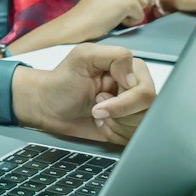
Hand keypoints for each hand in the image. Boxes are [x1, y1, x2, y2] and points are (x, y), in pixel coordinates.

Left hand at [15, 43, 154, 145]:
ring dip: (115, 125)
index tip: (98, 99)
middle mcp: (136, 88)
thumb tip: (133, 78)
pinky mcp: (128, 127)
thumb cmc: (62, 81)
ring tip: (98, 114)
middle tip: (96, 108)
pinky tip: (102, 125)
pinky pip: (134, 139)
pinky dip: (115, 135)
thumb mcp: (82, 57)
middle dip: (118, 114)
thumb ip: (113, 56)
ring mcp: (133, 109)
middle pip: (147, 111)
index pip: (146, 91)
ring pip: (141, 126)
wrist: (48, 107)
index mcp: (130, 69)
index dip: (123, 101)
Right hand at [66, 0, 148, 37]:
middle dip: (130, 7)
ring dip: (131, 14)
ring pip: (142, 5)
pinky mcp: (129, 1)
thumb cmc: (88, 13)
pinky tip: (115, 20)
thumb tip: (137, 1)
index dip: (124, 3)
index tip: (108, 7)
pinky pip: (140, 16)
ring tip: (113, 15)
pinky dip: (130, 22)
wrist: (79, 22)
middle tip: (111, 12)